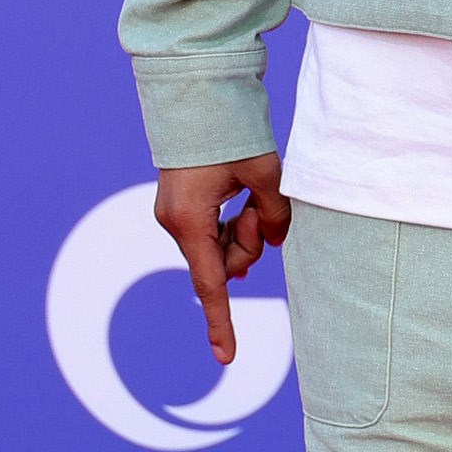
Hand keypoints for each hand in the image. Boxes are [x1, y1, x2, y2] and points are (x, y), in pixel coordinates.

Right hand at [154, 154, 290, 365]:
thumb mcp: (265, 175)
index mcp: (189, 222)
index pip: (211, 285)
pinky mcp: (181, 204)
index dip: (222, 323)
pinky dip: (233, 221)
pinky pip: (213, 229)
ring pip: (220, 245)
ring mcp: (175, 214)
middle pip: (224, 262)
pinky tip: (241, 198)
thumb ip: (273, 215)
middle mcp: (175, 222)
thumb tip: (276, 240)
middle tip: (260, 210)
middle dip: (250, 244)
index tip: (225, 357)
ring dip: (244, 228)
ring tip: (250, 194)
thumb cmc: (230, 134)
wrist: (197, 94)